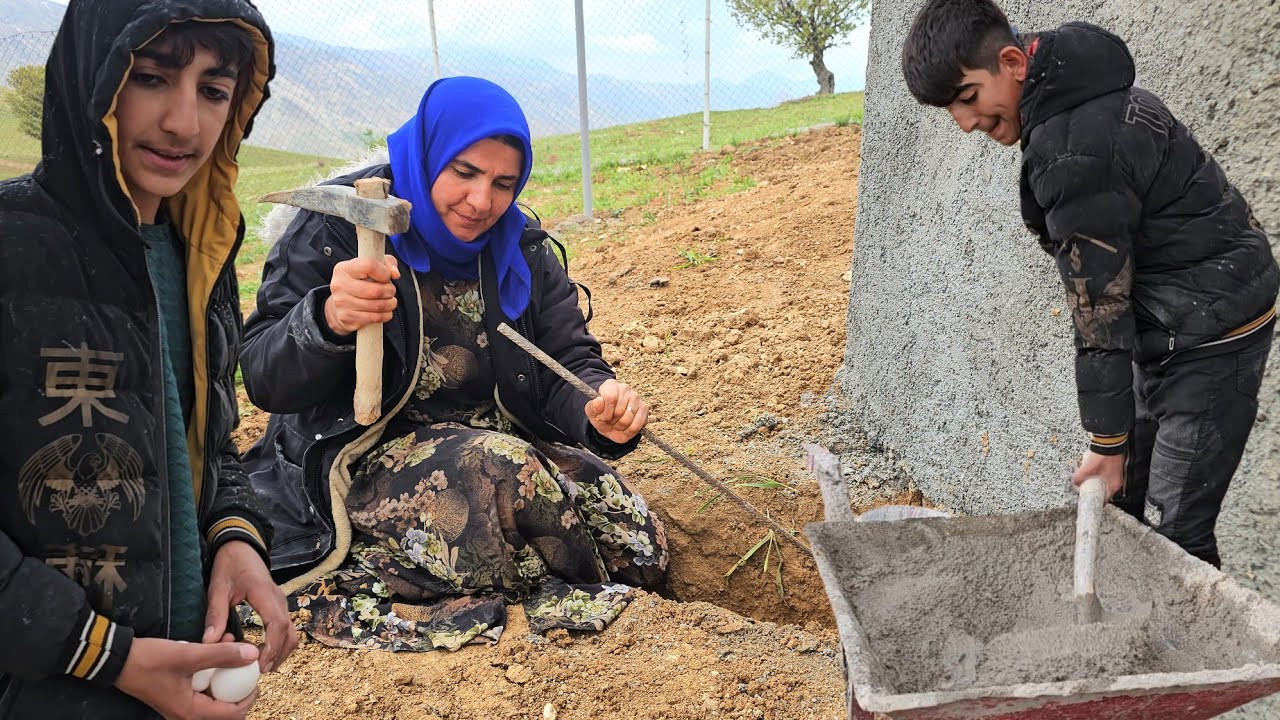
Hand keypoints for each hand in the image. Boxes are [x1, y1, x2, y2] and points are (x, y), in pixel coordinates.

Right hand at [114, 637, 258, 719]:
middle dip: (239, 686)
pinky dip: (213, 673)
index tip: (255, 674)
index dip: (249, 695)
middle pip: (226, 709)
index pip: (232, 714)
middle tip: (246, 664)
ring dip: (226, 675)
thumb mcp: (188, 655)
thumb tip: (252, 654)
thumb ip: (221, 655)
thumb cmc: (149, 660)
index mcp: (190, 712)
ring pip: (215, 697)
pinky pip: (203, 690)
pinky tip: (216, 649)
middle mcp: (186, 715)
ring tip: (231, 648)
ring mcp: (182, 707)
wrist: (117, 659)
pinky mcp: (178, 696)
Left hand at [204, 540, 298, 673]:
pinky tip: (263, 651)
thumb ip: (215, 616)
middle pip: (290, 633)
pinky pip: (286, 627)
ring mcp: (281, 602)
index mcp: (264, 594)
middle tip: (260, 671)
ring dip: (281, 650)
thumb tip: (210, 643)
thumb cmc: (229, 565)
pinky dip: (279, 642)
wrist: (241, 546)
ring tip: (262, 665)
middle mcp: (279, 600)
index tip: (260, 665)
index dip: (271, 647)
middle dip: (279, 655)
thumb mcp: (217, 588)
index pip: (277, 625)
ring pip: (292, 632)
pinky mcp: (279, 605)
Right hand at [324, 255, 399, 335]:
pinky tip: (386, 311)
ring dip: (390, 304)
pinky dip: (385, 315)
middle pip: (375, 290)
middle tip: (391, 291)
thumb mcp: (371, 267)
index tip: (387, 277)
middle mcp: (339, 285)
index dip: (384, 272)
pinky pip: (373, 318)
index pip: (369, 266)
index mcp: (344, 269)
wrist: (340, 305)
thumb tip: (395, 273)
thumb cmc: (359, 282)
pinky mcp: (346, 317)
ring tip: (391, 301)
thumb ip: (387, 263)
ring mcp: (341, 302)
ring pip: (376, 306)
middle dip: (390, 291)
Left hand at [585, 379, 647, 443]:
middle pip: (619, 411)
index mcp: (610, 385)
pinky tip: (625, 427)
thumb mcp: (591, 412)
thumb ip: (592, 407)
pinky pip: (638, 424)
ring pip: (628, 419)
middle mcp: (625, 388)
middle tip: (609, 420)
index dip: (605, 412)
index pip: (610, 398)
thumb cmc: (600, 415)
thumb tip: (599, 401)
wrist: (608, 422)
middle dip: (612, 421)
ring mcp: (636, 397)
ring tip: (616, 423)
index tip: (601, 417)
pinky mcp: (644, 407)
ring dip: (620, 426)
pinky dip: (629, 431)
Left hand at [1072, 450, 1125, 499]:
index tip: (1086, 501)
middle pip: (1103, 490)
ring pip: (1103, 482)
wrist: (1109, 441)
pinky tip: (1088, 471)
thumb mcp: (1087, 469)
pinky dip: (1096, 474)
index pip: (1104, 500)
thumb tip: (1074, 482)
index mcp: (1113, 486)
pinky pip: (1103, 474)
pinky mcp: (1112, 466)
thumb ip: (1078, 478)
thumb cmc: (1102, 457)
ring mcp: (1115, 473)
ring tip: (1084, 480)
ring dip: (1094, 481)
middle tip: (1083, 490)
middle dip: (1092, 490)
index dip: (1095, 501)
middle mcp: (1116, 481)